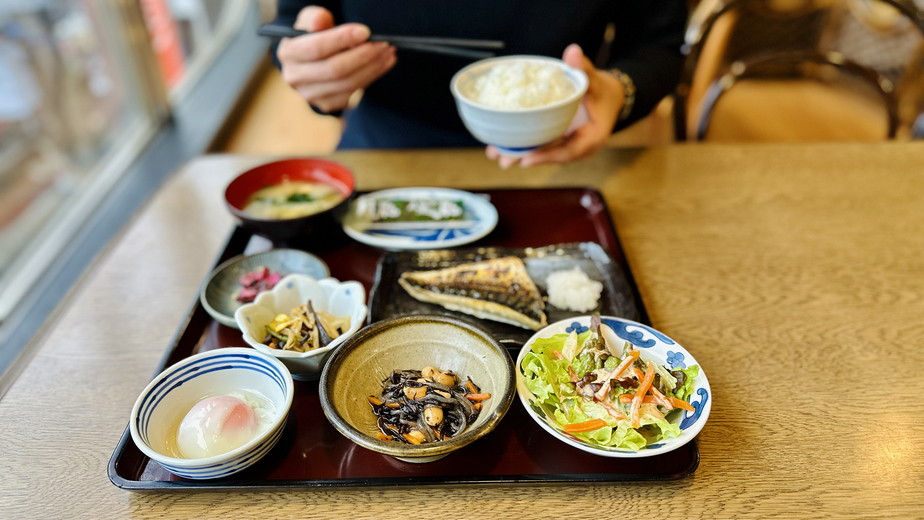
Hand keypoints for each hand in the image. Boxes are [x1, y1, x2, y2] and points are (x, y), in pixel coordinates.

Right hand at [276, 6, 396, 112]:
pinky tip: (383, 64)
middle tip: (383, 44)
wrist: (309, 62)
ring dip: (373, 67)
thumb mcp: (309, 22)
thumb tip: (320, 19)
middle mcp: (295, 78)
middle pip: (335, 70)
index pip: (316, 48)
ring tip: (388, 52)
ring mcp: (311, 95)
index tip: (364, 32)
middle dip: (363, 56)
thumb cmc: (312, 37)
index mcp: (288, 54)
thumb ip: (314, 18)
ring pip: (348, 83)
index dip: (342, 39)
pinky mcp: (327, 104)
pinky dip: (372, 76)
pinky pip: (354, 92)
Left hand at [486, 43, 624, 167]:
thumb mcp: (596, 81)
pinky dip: (522, 145)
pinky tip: (501, 144)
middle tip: (502, 160)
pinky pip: (541, 145)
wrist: (610, 99)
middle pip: (551, 156)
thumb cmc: (603, 91)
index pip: (569, 152)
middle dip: (525, 158)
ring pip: (543, 153)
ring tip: (495, 154)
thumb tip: (573, 51)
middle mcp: (579, 147)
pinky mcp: (558, 141)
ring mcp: (567, 145)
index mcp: (592, 138)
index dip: (548, 157)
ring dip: (518, 154)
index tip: (527, 159)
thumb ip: (584, 69)